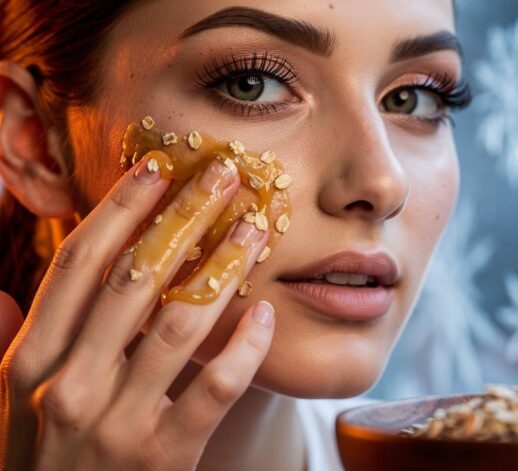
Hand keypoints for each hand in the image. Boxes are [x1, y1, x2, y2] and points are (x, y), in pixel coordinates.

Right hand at [0, 156, 273, 470]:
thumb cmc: (42, 463)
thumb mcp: (8, 407)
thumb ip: (11, 347)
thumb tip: (1, 297)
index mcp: (30, 362)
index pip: (78, 265)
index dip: (119, 209)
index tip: (156, 168)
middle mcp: (68, 385)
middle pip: (134, 277)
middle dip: (182, 216)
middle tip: (222, 173)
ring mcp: (117, 423)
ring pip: (180, 322)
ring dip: (223, 266)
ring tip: (254, 227)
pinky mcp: (164, 457)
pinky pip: (214, 389)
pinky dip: (243, 348)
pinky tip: (264, 313)